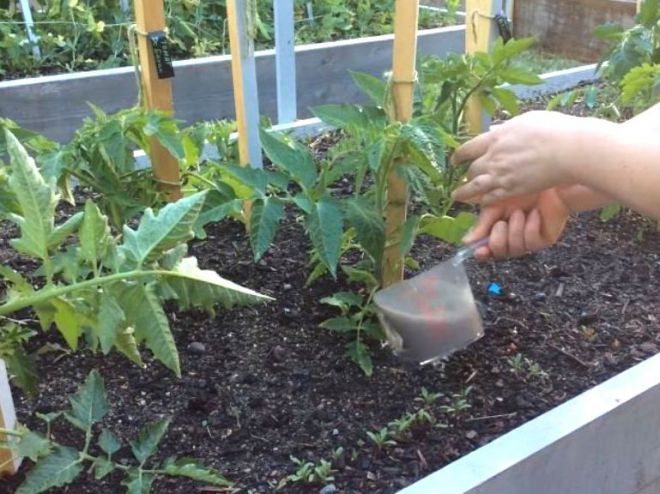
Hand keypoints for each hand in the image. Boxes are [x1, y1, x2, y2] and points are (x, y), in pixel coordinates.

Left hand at [451, 111, 601, 204]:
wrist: (569, 150)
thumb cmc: (553, 130)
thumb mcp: (526, 120)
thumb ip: (507, 128)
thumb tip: (495, 129)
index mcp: (496, 138)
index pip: (468, 148)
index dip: (459, 156)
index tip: (454, 160)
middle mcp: (494, 157)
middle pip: (472, 169)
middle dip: (466, 175)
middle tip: (463, 179)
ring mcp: (502, 175)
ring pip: (475, 187)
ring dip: (463, 193)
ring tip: (457, 197)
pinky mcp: (513, 190)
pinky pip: (491, 197)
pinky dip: (483, 200)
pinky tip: (479, 202)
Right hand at [463, 187, 571, 259]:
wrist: (547, 182)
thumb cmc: (521, 189)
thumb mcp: (494, 205)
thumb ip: (482, 224)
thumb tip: (466, 241)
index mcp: (498, 230)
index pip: (487, 249)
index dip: (483, 253)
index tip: (478, 251)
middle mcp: (512, 238)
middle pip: (499, 252)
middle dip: (498, 237)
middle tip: (501, 223)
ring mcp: (527, 240)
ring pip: (514, 249)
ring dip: (515, 229)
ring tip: (520, 212)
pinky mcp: (542, 240)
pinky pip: (530, 242)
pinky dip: (530, 226)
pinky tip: (534, 214)